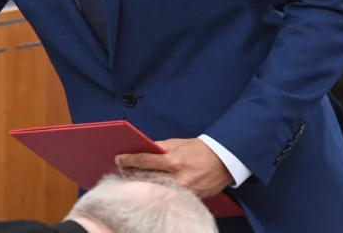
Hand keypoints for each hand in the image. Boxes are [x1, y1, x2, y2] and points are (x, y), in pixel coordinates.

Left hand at [114, 138, 231, 198]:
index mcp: (173, 161)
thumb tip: (144, 148)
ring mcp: (183, 191)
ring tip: (134, 183)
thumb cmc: (199, 149)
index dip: (129, 160)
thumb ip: (160, 146)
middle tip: (122, 173)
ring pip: (158, 190)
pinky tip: (152, 191)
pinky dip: (160, 193)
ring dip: (145, 187)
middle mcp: (177, 178)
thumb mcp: (179, 143)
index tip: (118, 160)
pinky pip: (171, 197)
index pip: (145, 161)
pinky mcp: (190, 198)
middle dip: (134, 176)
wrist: (224, 161)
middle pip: (148, 179)